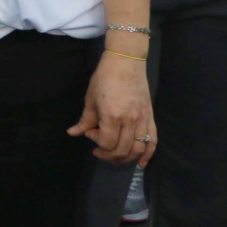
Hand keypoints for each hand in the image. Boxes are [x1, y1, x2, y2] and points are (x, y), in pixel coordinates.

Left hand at [69, 51, 156, 165]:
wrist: (126, 63)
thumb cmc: (104, 79)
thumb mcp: (90, 99)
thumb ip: (85, 120)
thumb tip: (73, 133)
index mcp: (113, 116)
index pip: (106, 142)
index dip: (95, 141)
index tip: (89, 131)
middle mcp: (130, 122)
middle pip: (122, 150)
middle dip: (107, 154)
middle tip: (98, 149)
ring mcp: (143, 120)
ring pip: (137, 149)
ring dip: (125, 158)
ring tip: (113, 157)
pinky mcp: (151, 118)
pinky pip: (153, 142)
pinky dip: (148, 155)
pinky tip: (140, 163)